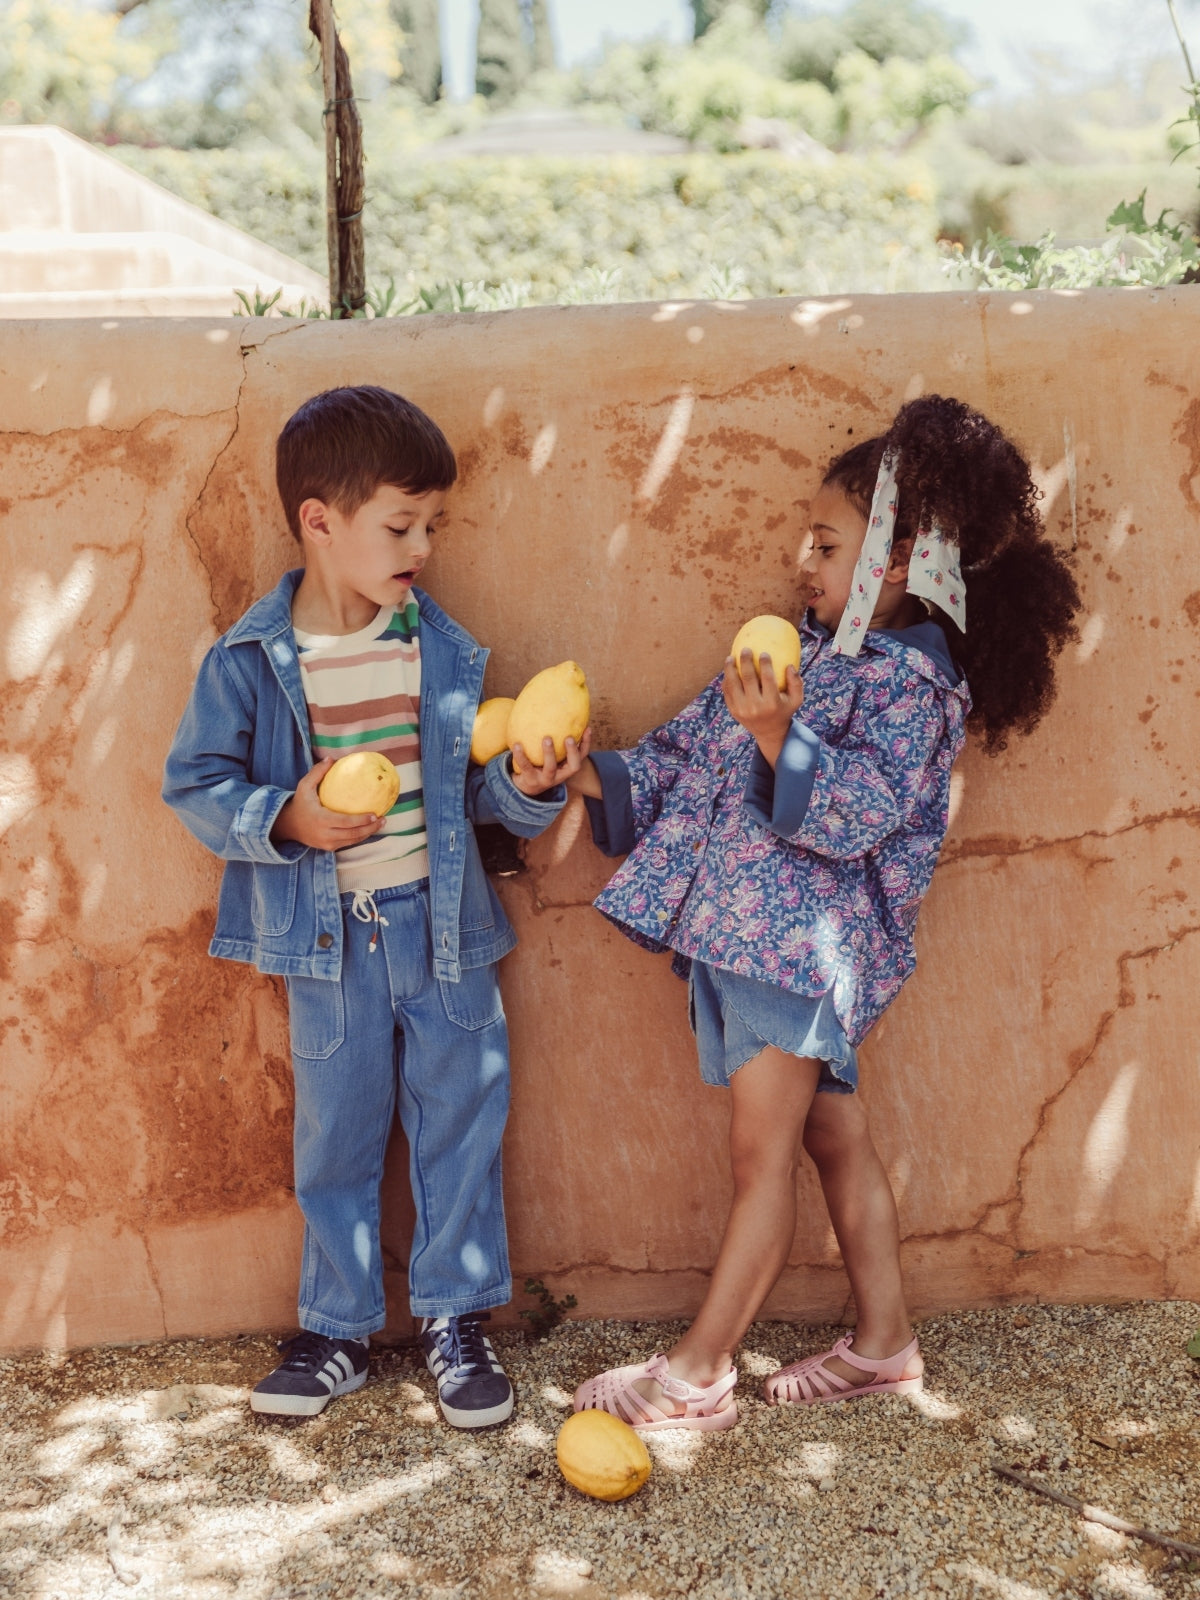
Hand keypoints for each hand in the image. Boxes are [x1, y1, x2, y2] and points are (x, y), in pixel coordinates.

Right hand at [270, 757, 385, 850]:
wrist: (288, 825)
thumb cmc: (299, 803)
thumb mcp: (304, 786)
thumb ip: (317, 772)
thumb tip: (331, 758)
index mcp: (320, 819)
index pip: (345, 822)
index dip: (361, 820)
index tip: (375, 814)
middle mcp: (324, 834)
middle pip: (353, 834)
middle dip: (370, 828)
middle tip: (383, 819)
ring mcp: (327, 843)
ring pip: (352, 840)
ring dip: (368, 833)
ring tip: (381, 823)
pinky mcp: (329, 848)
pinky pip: (348, 843)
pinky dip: (359, 836)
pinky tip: (369, 828)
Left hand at [511, 727, 592, 795]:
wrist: (526, 786)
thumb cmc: (541, 764)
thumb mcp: (552, 757)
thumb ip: (556, 739)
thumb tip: (556, 710)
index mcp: (567, 768)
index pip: (582, 756)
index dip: (586, 743)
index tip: (587, 728)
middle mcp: (560, 775)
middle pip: (573, 766)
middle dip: (572, 752)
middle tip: (569, 738)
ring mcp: (545, 779)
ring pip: (550, 768)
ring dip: (549, 753)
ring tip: (546, 738)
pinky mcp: (530, 779)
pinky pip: (526, 766)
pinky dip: (521, 755)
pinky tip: (517, 745)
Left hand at [722, 651, 803, 769]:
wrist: (769, 732)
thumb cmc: (784, 710)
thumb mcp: (796, 700)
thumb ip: (796, 683)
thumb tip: (790, 666)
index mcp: (772, 703)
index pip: (767, 679)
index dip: (765, 664)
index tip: (763, 653)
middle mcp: (755, 707)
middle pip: (748, 678)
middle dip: (745, 661)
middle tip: (745, 649)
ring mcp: (742, 710)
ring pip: (733, 684)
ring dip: (730, 668)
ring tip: (730, 657)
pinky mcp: (733, 711)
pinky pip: (727, 692)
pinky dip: (726, 679)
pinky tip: (728, 669)